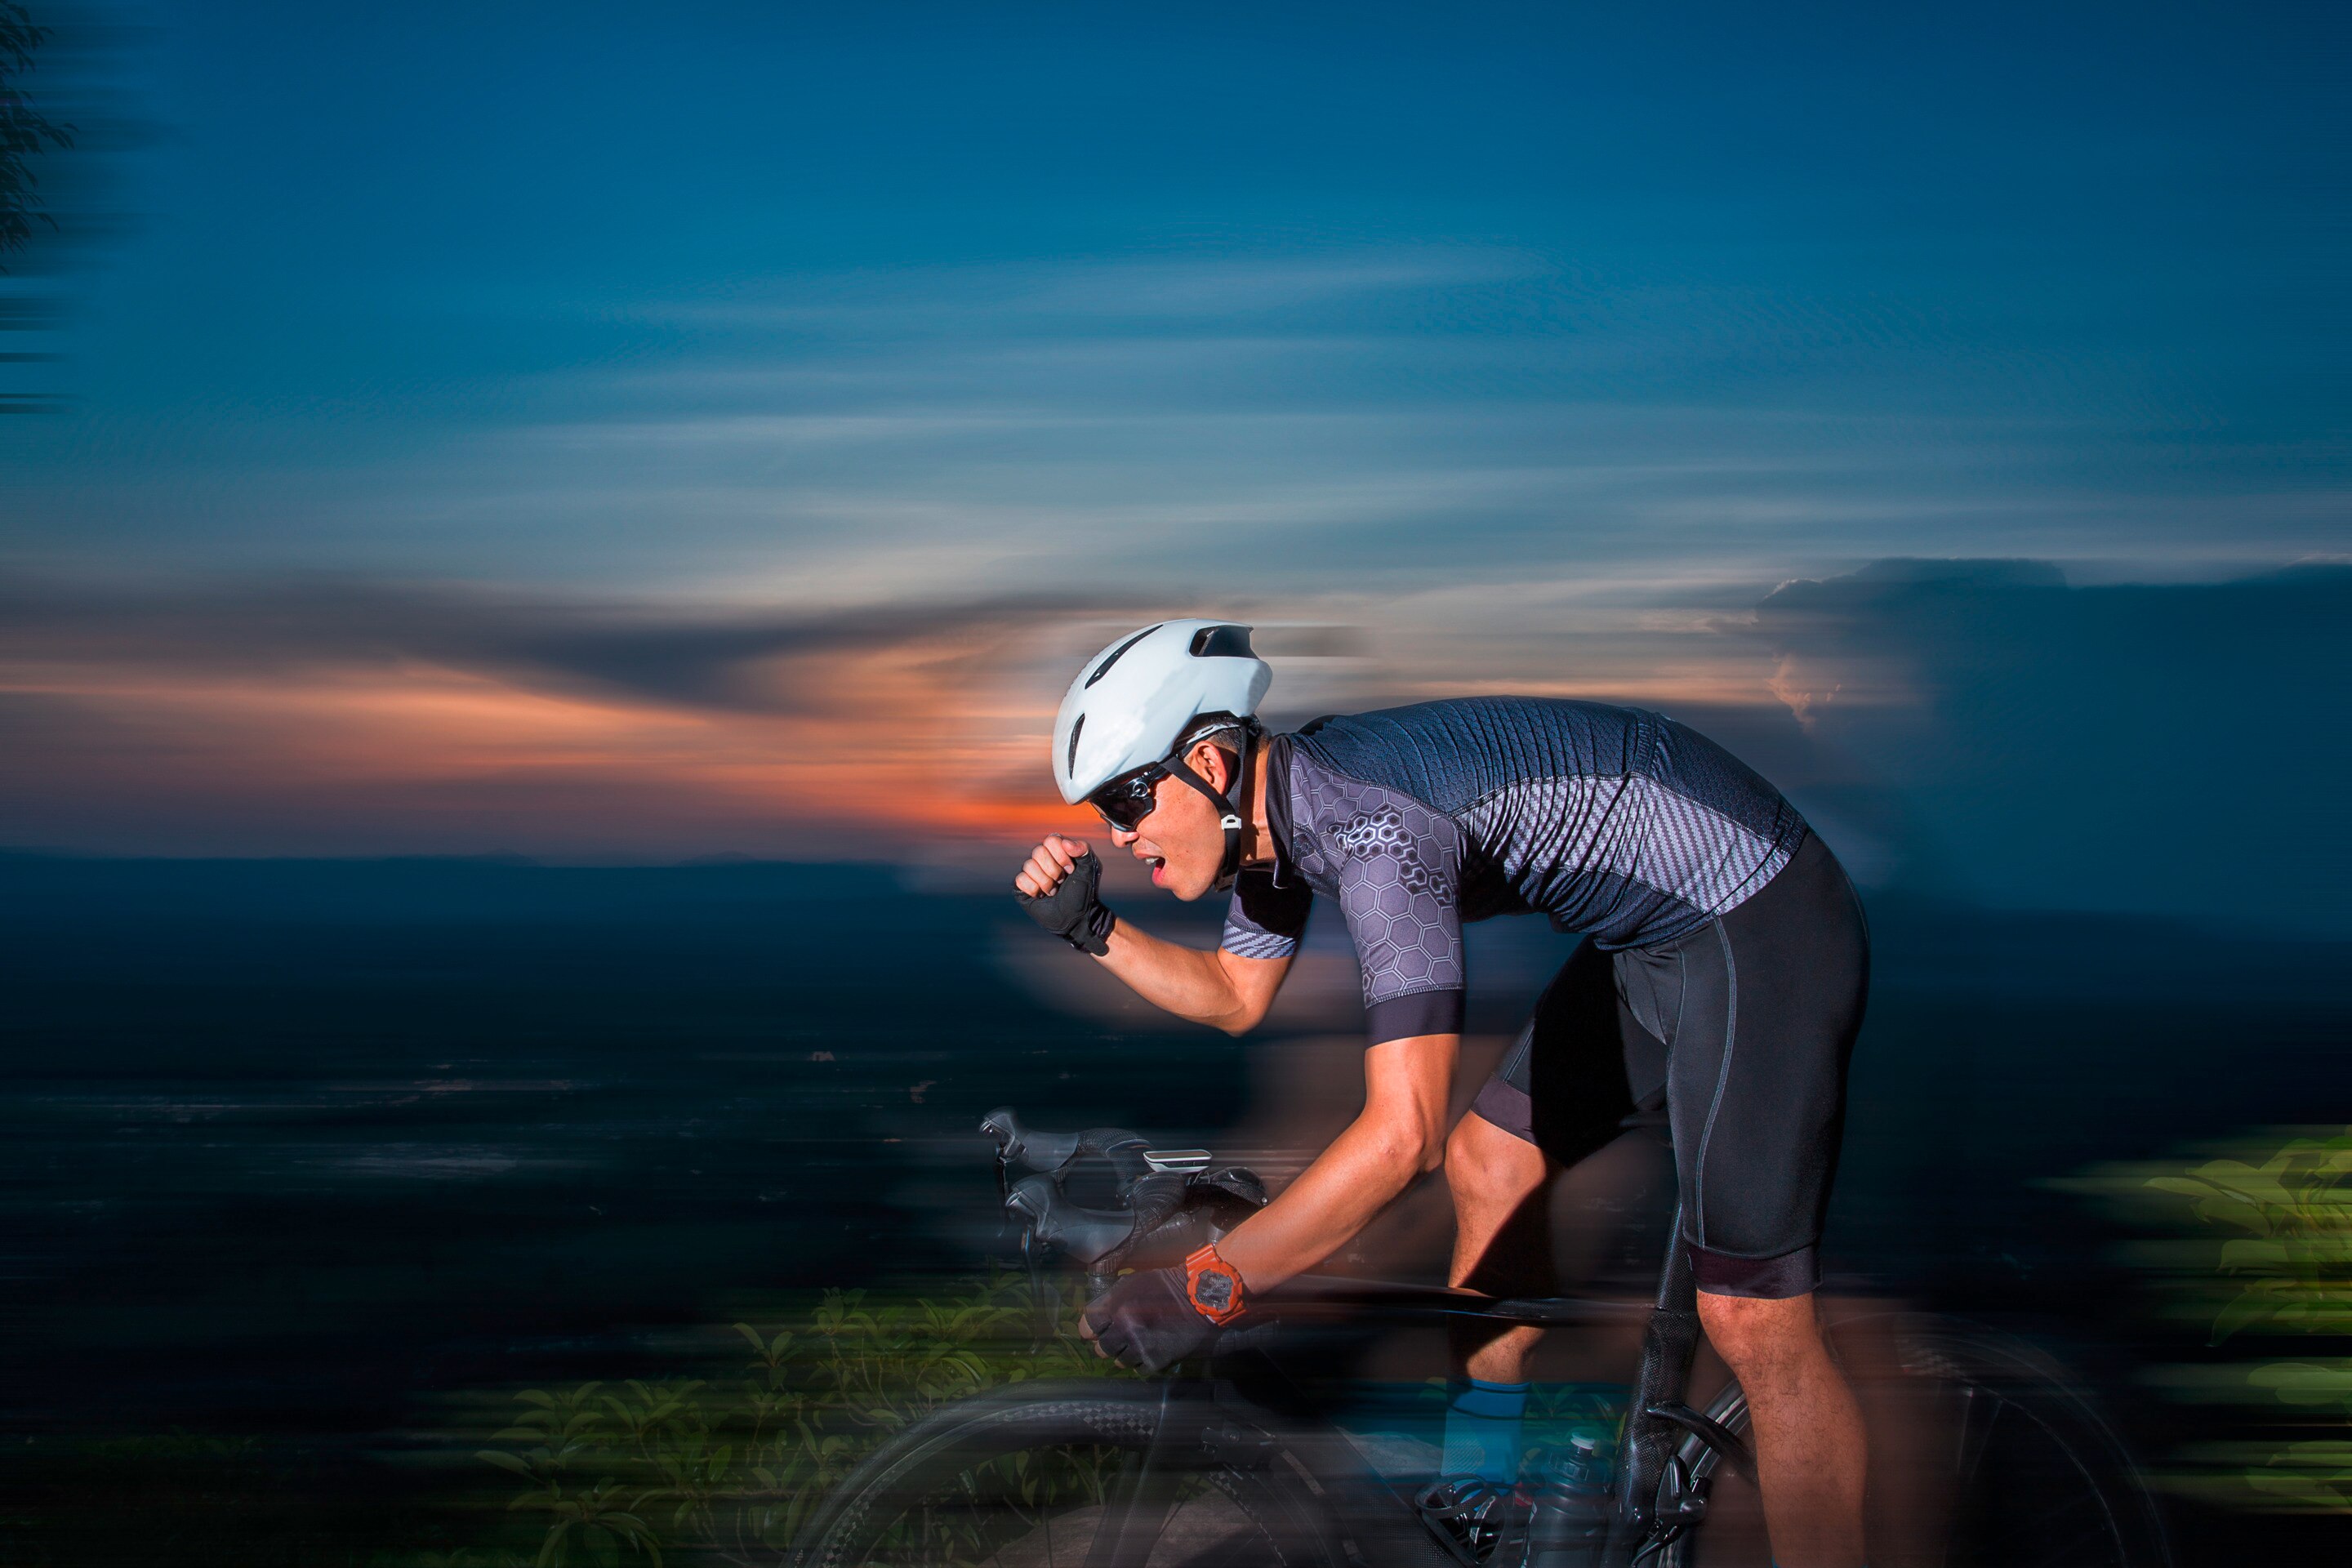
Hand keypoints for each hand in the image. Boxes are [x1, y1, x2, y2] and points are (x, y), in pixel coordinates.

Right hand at [1014, 837, 1115, 955]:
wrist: (1076, 917)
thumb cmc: (1083, 892)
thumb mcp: (1090, 868)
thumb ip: (1084, 849)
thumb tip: (1066, 843)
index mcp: (1058, 850)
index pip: (1051, 840)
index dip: (1061, 856)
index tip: (1071, 869)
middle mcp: (1042, 858)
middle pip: (1038, 851)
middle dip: (1054, 871)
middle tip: (1061, 881)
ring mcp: (1031, 872)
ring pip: (1029, 866)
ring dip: (1045, 883)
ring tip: (1053, 891)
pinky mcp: (1022, 886)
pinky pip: (1020, 879)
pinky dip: (1034, 890)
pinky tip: (1041, 896)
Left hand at [1081, 1267, 1216, 1372]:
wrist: (1198, 1297)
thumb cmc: (1164, 1285)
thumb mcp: (1132, 1282)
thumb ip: (1111, 1299)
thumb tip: (1097, 1316)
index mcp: (1116, 1306)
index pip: (1088, 1327)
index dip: (1092, 1329)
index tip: (1097, 1330)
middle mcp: (1125, 1328)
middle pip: (1102, 1348)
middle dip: (1108, 1343)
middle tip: (1118, 1338)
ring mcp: (1141, 1346)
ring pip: (1119, 1361)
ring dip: (1125, 1354)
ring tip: (1136, 1344)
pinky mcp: (1157, 1360)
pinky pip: (1138, 1369)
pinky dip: (1142, 1362)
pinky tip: (1149, 1351)